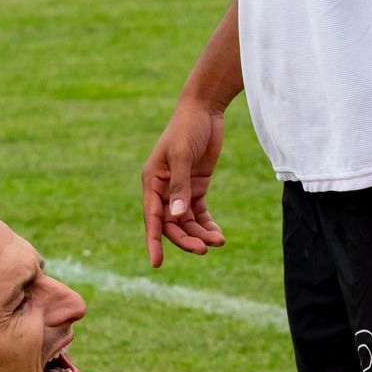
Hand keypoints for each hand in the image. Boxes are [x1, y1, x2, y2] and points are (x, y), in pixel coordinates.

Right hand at [142, 96, 226, 267]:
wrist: (205, 108)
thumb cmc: (187, 127)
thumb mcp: (182, 156)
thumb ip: (179, 187)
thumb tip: (177, 217)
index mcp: (152, 182)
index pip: (152, 218)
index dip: (153, 241)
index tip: (157, 264)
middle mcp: (163, 189)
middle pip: (171, 224)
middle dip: (186, 239)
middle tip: (204, 250)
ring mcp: (180, 190)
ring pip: (187, 222)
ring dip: (200, 234)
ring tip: (219, 241)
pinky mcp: (196, 187)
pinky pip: (199, 213)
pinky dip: (207, 225)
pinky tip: (218, 235)